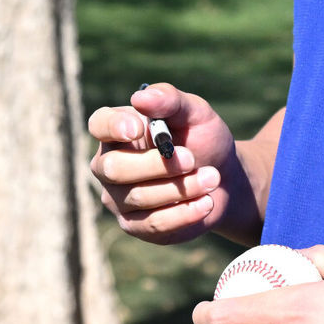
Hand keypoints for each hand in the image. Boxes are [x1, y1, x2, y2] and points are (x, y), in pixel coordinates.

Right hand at [88, 83, 253, 244]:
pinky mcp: (136, 225)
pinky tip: (206, 202)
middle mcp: (109, 164)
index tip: (139, 128)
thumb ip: (171, 100)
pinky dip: (184, 213)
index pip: (99, 124)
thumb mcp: (196, 113)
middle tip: (192, 158)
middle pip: (114, 168)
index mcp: (119, 130)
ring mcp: (118, 197)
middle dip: (158, 165)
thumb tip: (140, 98)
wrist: (225, 178)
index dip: (113, 126)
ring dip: (181, 187)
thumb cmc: (203, 138)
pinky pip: (153, 224)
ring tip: (212, 177)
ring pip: (139, 197)